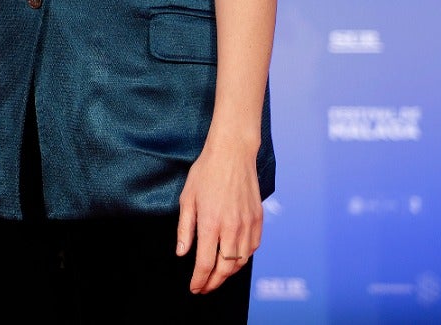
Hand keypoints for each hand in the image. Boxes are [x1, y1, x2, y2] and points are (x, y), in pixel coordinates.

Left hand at [176, 135, 262, 293]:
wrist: (232, 153)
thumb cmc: (206, 173)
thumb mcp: (187, 198)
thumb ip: (185, 229)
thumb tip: (182, 253)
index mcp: (210, 223)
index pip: (205, 263)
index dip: (200, 280)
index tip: (195, 288)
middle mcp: (231, 227)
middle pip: (225, 268)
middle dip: (214, 282)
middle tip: (205, 287)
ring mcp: (247, 224)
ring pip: (241, 261)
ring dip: (228, 273)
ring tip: (217, 276)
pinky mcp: (258, 219)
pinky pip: (252, 248)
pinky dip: (243, 259)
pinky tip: (234, 259)